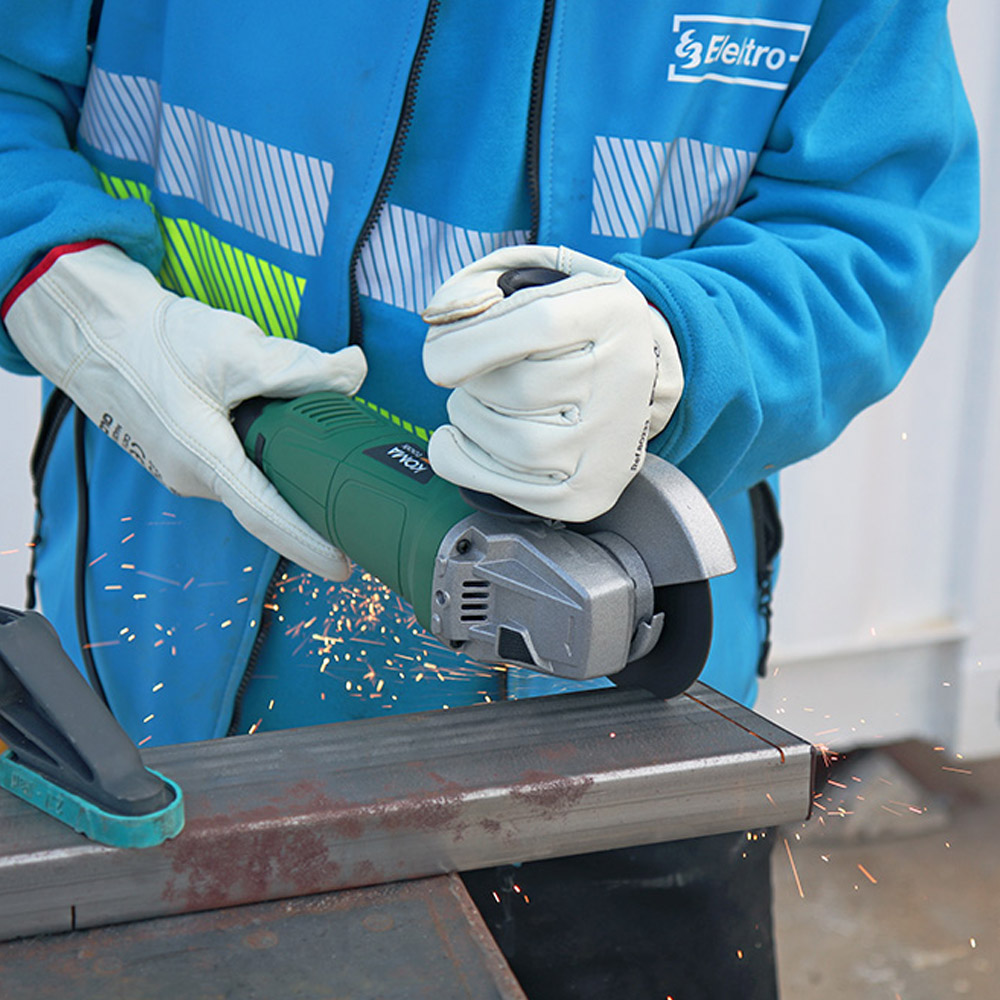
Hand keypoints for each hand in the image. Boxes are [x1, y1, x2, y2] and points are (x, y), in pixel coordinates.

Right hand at [4, 242, 366, 578]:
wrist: (93, 327)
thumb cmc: (154, 340)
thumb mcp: (233, 348)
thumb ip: (297, 366)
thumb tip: (353, 372)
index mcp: (204, 460)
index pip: (268, 517)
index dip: (309, 544)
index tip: (343, 567)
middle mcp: (193, 477)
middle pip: (266, 500)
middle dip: (310, 503)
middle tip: (356, 506)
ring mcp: (185, 468)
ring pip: (251, 477)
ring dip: (286, 468)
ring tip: (326, 458)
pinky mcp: (184, 452)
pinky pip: (235, 464)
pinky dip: (265, 455)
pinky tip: (284, 435)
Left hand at [422, 245, 682, 521]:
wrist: (638, 379)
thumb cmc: (567, 327)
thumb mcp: (538, 281)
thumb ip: (481, 287)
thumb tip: (442, 324)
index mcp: (614, 312)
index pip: (539, 324)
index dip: (472, 341)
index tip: (438, 356)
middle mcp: (624, 379)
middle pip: (519, 389)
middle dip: (471, 384)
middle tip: (473, 377)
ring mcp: (610, 443)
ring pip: (514, 443)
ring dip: (470, 422)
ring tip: (474, 404)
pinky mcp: (588, 491)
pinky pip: (509, 486)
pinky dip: (462, 463)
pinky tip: (458, 440)